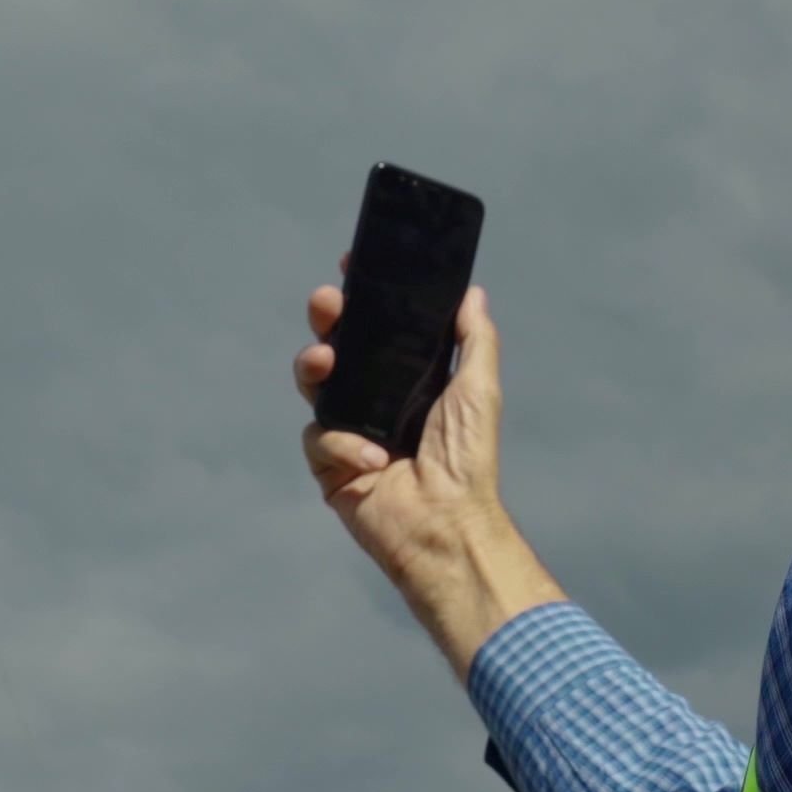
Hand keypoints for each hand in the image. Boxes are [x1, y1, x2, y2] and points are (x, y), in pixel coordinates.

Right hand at [296, 278, 566, 679]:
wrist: (446, 525)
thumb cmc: (467, 459)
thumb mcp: (478, 391)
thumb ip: (474, 341)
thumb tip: (472, 292)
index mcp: (408, 380)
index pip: (378, 330)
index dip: (363, 299)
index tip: (352, 266)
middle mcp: (374, 399)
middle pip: (338, 347)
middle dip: (328, 320)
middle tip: (328, 303)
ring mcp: (348, 430)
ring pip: (316, 384)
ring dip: (313, 365)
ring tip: (324, 360)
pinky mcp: (329, 466)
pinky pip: (318, 438)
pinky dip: (340, 444)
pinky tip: (370, 458)